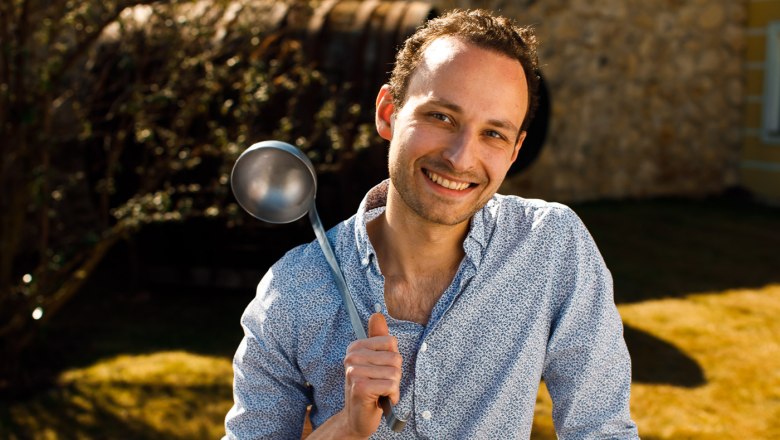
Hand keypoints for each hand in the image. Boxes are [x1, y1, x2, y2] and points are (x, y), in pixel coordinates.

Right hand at [341, 312, 402, 437]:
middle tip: (381, 384)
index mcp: (356, 347)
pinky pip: (390, 385)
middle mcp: (352, 357)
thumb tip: (377, 315)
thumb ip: (378, 339)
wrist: (357, 418)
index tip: (381, 370)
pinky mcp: (359, 387)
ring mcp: (354, 372)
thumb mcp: (375, 362)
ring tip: (381, 393)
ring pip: (395, 373)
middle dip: (395, 375)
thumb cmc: (370, 389)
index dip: (393, 360)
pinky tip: (381, 400)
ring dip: (393, 387)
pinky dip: (392, 396)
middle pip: (395, 358)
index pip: (391, 342)